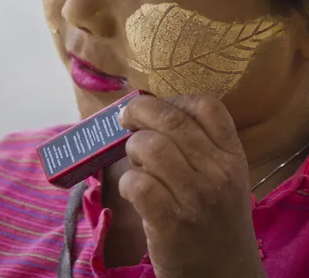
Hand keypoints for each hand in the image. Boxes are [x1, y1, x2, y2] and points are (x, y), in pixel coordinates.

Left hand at [119, 95, 265, 277]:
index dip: (175, 99)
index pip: (206, 105)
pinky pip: (137, 183)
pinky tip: (133, 190)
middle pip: (170, 119)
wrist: (225, 276)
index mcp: (232, 155)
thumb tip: (150, 109)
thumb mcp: (224, 176)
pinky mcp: (171, 222)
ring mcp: (195, 197)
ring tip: (136, 162)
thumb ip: (199, 144)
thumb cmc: (216, 218)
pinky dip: (127, 182)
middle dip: (139, 111)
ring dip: (132, 148)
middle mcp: (218, 172)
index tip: (158, 108)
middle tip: (127, 119)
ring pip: (150, 146)